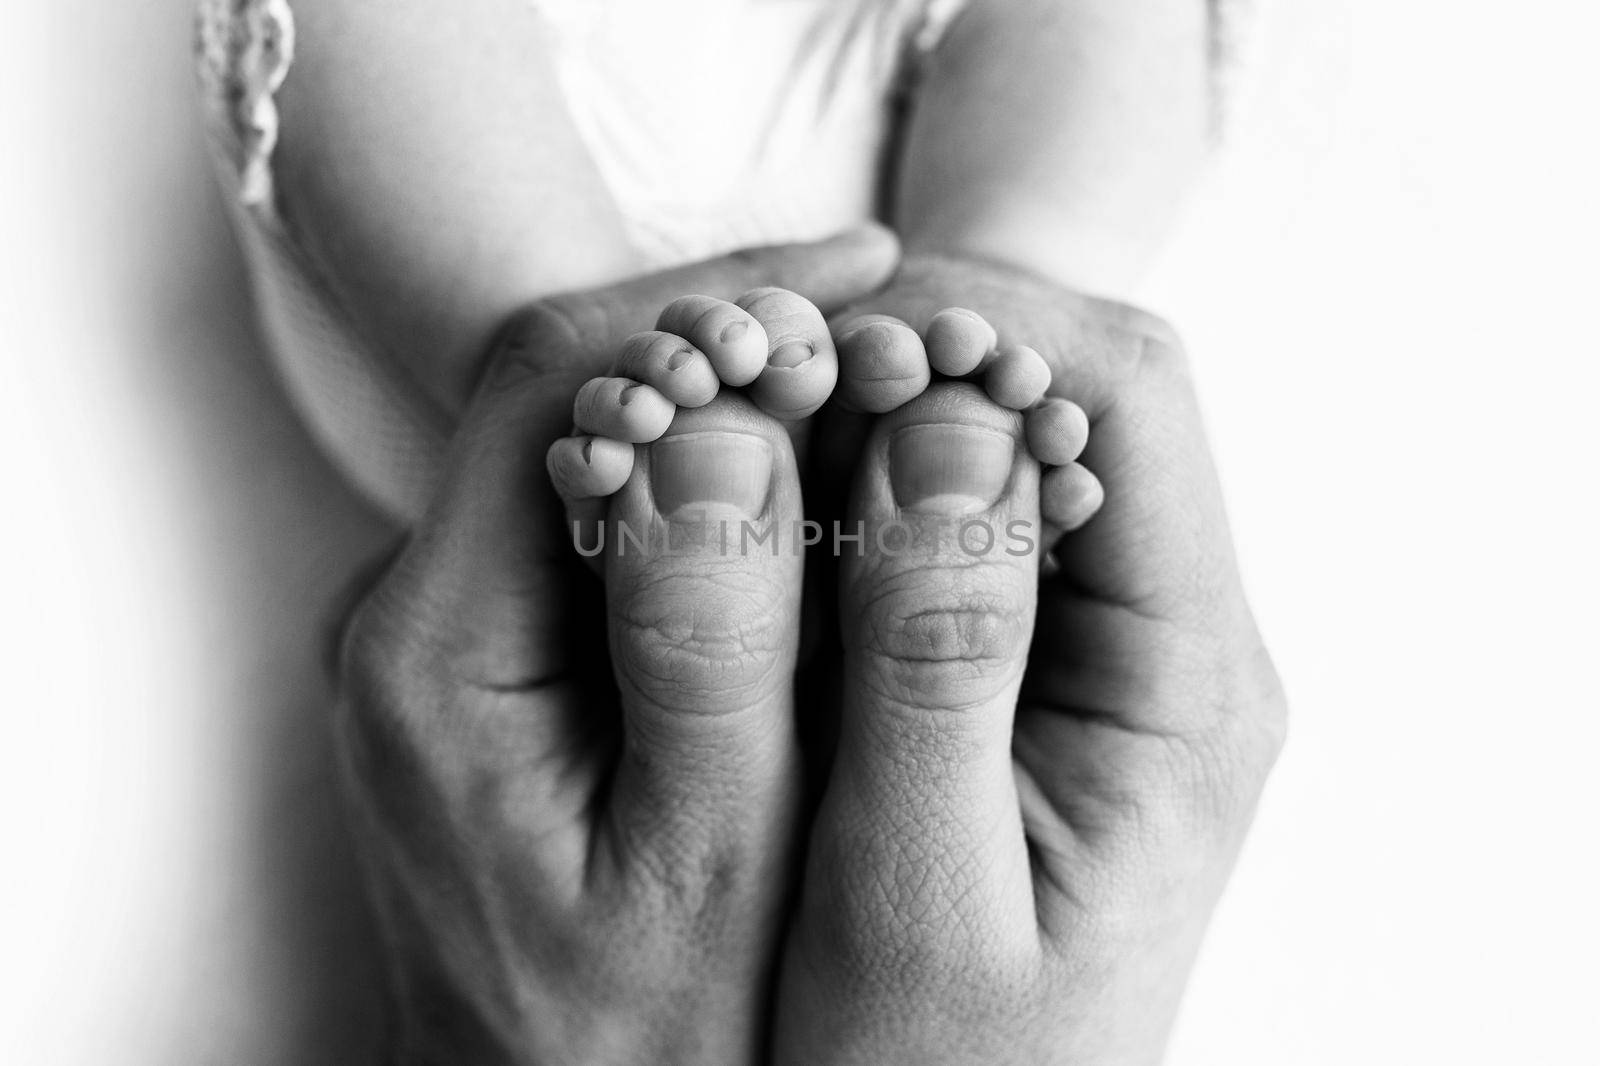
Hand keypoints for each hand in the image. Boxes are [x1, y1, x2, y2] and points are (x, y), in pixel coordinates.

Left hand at [332, 227, 897, 1064]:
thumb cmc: (644, 1039)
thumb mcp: (703, 865)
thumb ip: (709, 648)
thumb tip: (728, 428)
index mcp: (439, 650)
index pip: (563, 384)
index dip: (721, 304)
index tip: (870, 277)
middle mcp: (417, 622)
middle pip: (566, 393)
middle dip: (736, 329)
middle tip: (895, 305)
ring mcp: (454, 640)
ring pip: (591, 447)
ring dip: (733, 395)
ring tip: (879, 366)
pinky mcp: (497, 668)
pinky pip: (604, 521)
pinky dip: (715, 476)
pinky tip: (818, 475)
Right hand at [774, 252, 1286, 1063]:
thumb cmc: (930, 1063)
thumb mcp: (919, 892)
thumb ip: (935, 662)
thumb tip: (943, 427)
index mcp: (1182, 683)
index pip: (1126, 397)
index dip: (982, 326)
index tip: (827, 340)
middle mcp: (1161, 641)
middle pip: (1066, 392)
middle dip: (914, 352)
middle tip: (754, 369)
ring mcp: (1089, 645)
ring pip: (996, 443)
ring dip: (870, 411)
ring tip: (734, 426)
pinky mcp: (1015, 664)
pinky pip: (945, 516)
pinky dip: (851, 482)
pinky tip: (761, 507)